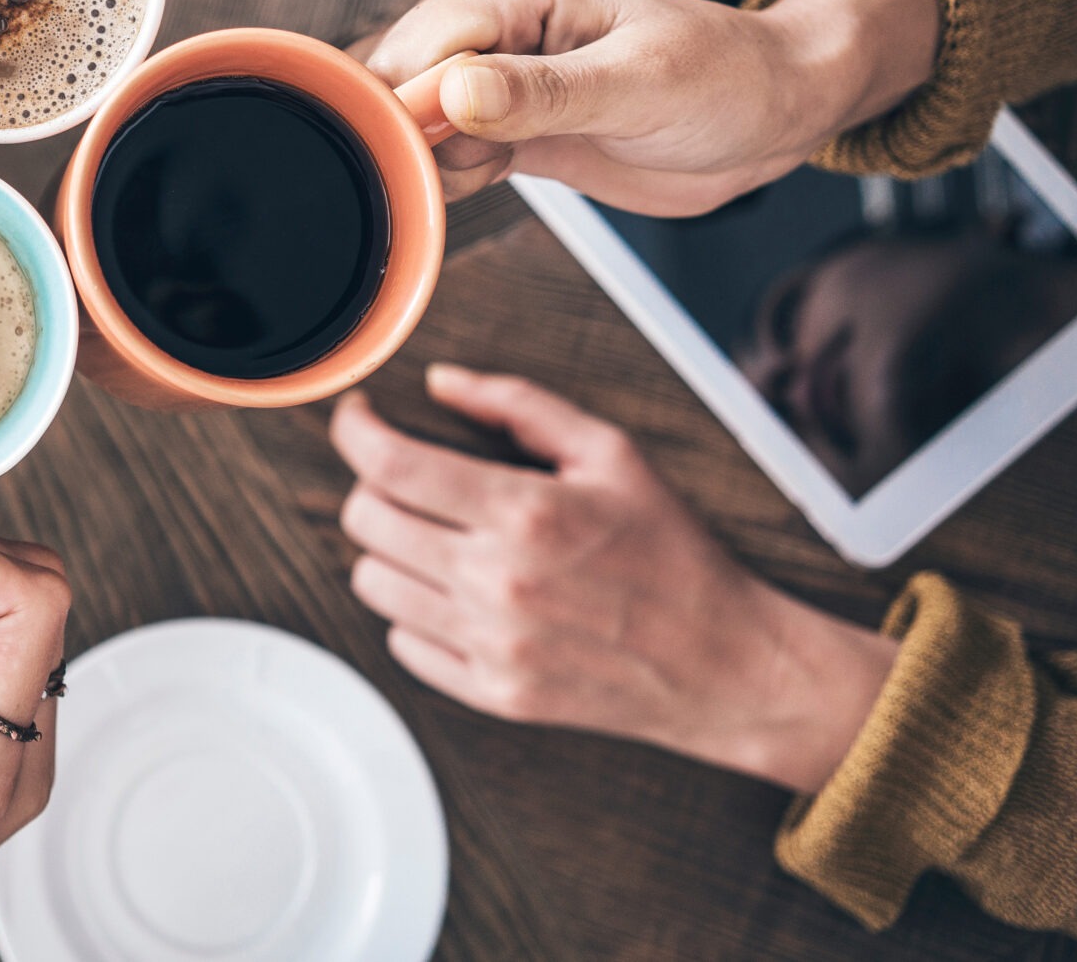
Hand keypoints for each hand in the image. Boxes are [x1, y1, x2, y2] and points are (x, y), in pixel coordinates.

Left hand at [332, 365, 895, 790]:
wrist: (722, 663)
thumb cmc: (672, 553)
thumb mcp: (610, 453)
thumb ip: (519, 405)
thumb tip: (442, 382)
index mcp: (525, 513)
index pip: (388, 464)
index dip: (355, 430)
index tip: (358, 418)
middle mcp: (497, 581)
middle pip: (365, 520)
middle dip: (373, 485)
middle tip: (407, 477)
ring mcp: (491, 644)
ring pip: (371, 582)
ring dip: (389, 549)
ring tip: (436, 536)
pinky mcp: (492, 693)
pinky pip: (402, 643)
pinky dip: (414, 611)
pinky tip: (456, 591)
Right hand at [352, 0, 941, 213]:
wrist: (771, 112)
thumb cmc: (727, 80)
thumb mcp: (641, 86)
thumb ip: (542, 93)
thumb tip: (454, 92)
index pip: (413, 48)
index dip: (411, 112)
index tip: (442, 160)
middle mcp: (484, 14)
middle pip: (391, 84)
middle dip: (415, 140)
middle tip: (485, 165)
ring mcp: (485, 66)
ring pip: (403, 121)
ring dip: (431, 162)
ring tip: (503, 165)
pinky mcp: (495, 114)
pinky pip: (434, 148)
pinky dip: (447, 177)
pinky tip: (497, 174)